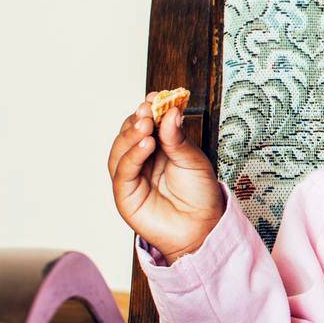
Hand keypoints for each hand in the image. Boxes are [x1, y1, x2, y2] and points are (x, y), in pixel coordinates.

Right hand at [109, 94, 224, 263]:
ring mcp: (131, 175)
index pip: (147, 123)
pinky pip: (123, 170)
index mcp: (158, 147)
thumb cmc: (200, 194)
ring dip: (131, 134)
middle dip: (138, 119)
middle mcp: (141, 159)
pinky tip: (146, 144)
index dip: (150, 109)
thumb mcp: (194, 161)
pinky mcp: (125, 193)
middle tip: (149, 108)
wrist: (202, 227)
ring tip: (147, 124)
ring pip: (121, 149)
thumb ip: (178, 139)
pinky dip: (132, 155)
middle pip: (129, 133)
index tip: (158, 96)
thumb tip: (170, 112)